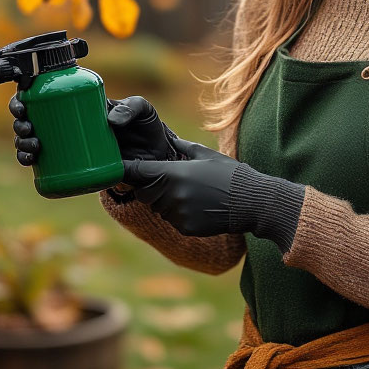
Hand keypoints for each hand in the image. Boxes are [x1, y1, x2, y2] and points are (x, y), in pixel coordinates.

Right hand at [7, 93, 180, 167]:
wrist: (155, 160)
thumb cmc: (147, 129)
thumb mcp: (142, 111)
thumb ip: (131, 108)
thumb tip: (110, 121)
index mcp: (79, 105)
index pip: (44, 96)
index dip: (24, 98)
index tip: (22, 104)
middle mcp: (68, 123)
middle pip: (32, 119)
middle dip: (20, 123)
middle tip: (28, 128)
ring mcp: (68, 145)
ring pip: (33, 140)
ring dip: (22, 143)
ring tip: (33, 146)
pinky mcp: (72, 166)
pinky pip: (44, 164)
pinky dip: (30, 161)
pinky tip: (29, 161)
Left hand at [123, 138, 306, 249]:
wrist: (251, 202)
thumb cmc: (230, 174)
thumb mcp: (206, 154)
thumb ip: (182, 148)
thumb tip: (169, 140)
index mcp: (173, 174)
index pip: (138, 173)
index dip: (126, 170)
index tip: (117, 168)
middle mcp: (171, 196)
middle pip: (144, 192)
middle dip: (149, 185)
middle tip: (165, 178)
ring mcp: (177, 214)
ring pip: (157, 207)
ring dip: (164, 200)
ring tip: (188, 191)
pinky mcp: (185, 228)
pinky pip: (172, 219)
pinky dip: (177, 213)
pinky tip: (197, 205)